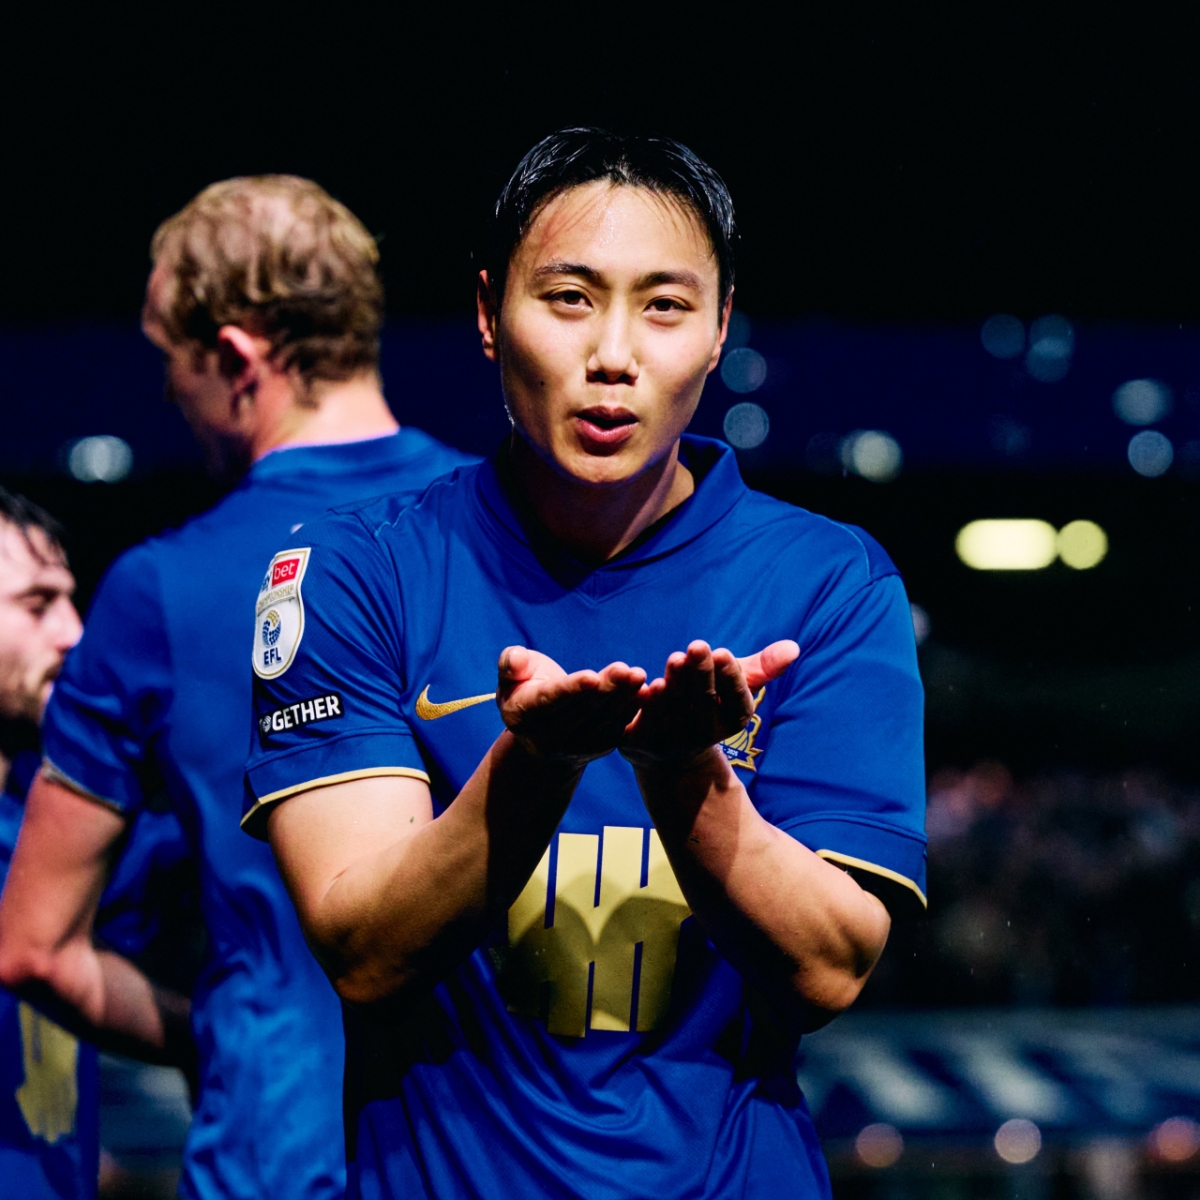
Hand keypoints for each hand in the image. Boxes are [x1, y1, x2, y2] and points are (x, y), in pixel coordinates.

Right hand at [497, 646, 645, 765]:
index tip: (591, 677)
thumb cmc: (526, 688)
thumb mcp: (510, 675)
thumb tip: (516, 660)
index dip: (571, 690)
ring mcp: (575, 747)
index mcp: (523, 715)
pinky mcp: (599, 747)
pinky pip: (618, 725)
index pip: (550, 701)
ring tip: (638, 675)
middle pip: (582, 709)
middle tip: (626, 669)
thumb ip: (510, 663)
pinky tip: (644, 689)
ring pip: (604, 718)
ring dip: (624, 697)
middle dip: (606, 688)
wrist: (541, 730)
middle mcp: (547, 738)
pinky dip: (632, 707)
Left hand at [620, 639, 798, 768]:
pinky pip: (642, 720)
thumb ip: (761, 667)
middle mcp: (703, 735)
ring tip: (676, 660)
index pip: (735, 701)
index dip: (729, 678)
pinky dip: (643, 701)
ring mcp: (670, 740)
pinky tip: (642, 681)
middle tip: (698, 646)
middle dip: (701, 673)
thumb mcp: (734, 684)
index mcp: (731, 720)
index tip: (724, 653)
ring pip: (673, 709)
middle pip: (704, 702)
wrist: (667, 750)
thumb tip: (793, 647)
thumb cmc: (707, 702)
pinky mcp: (640, 741)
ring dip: (674, 684)